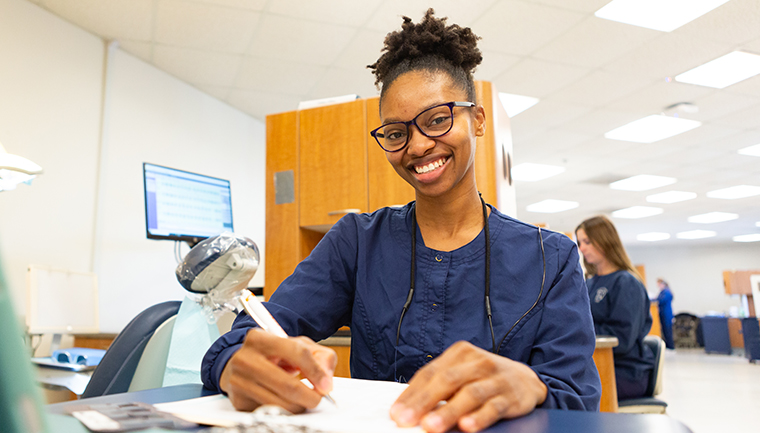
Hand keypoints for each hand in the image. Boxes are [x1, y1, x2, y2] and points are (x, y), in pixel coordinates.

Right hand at [220, 329, 336, 412]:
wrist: (241, 365)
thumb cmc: (272, 355)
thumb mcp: (297, 345)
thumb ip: (320, 356)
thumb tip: (325, 380)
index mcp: (260, 338)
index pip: (296, 352)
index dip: (315, 371)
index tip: (325, 385)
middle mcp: (246, 358)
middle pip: (288, 384)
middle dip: (309, 396)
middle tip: (316, 398)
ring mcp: (239, 381)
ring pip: (279, 403)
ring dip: (297, 406)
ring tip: (301, 399)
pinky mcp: (239, 401)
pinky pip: (268, 412)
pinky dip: (283, 411)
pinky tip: (284, 401)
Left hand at [389, 341, 546, 432]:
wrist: (525, 380)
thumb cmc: (483, 379)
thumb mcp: (462, 374)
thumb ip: (438, 387)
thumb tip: (408, 409)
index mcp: (459, 353)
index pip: (429, 373)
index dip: (411, 394)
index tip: (396, 413)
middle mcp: (477, 362)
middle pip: (446, 381)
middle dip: (424, 402)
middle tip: (406, 420)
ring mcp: (494, 378)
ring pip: (469, 394)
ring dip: (448, 412)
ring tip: (431, 426)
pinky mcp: (510, 396)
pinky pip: (493, 407)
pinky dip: (479, 417)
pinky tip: (467, 427)